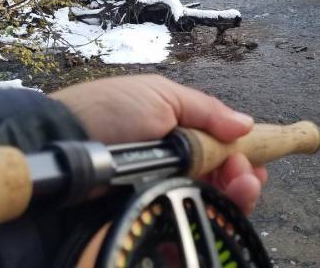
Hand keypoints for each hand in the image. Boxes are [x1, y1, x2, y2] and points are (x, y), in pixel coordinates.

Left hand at [50, 74, 266, 214]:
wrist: (64, 142)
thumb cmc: (111, 111)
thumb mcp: (161, 96)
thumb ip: (206, 110)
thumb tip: (247, 124)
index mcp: (182, 134)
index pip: (223, 150)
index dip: (244, 158)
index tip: (255, 165)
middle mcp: (177, 165)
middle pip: (223, 180)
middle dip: (244, 179)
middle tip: (245, 178)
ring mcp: (164, 191)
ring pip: (211, 202)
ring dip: (234, 197)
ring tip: (239, 189)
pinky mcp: (151, 212)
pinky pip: (185, 222)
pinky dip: (207, 220)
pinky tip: (218, 213)